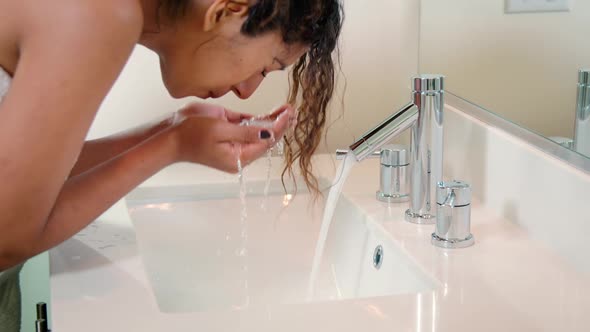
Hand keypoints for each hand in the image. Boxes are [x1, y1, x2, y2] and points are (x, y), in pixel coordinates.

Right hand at [172, 103, 294, 172]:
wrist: (170, 134)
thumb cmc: (190, 134)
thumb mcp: (220, 130)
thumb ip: (246, 132)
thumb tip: (269, 133)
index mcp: (238, 157)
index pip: (266, 142)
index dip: (279, 128)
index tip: (288, 114)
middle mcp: (240, 152)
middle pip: (266, 139)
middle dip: (281, 124)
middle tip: (293, 110)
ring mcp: (235, 142)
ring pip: (259, 132)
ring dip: (274, 121)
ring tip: (288, 110)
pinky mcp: (229, 132)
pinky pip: (249, 127)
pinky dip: (262, 120)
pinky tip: (275, 113)